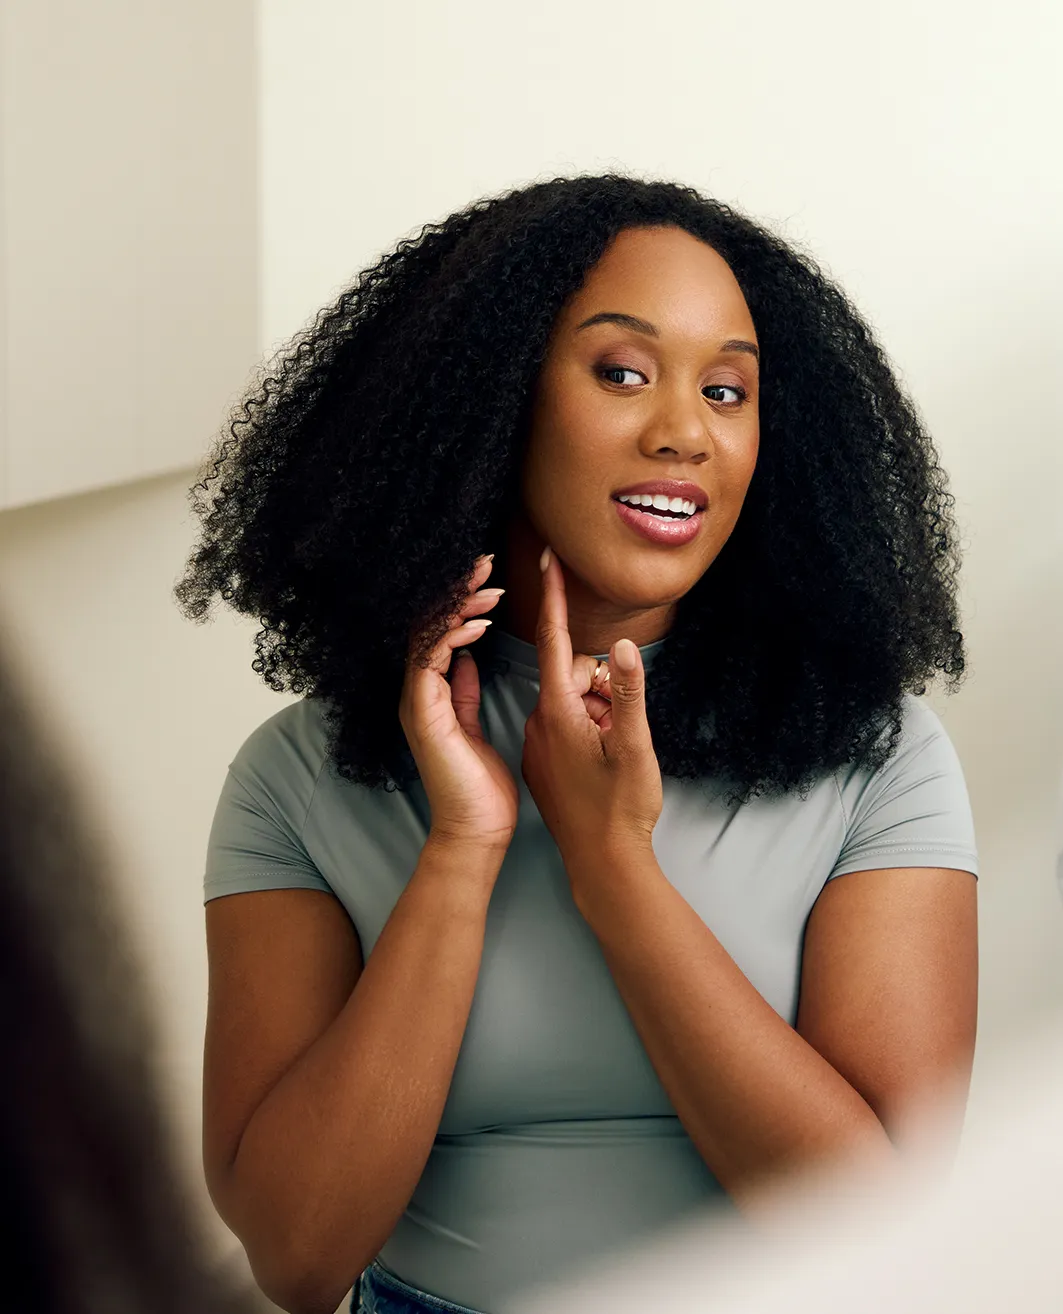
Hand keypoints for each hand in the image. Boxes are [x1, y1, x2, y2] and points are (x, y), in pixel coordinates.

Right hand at [399, 554, 518, 851]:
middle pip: (427, 624)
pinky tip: (480, 624)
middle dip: (456, 590)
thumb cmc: (481, 786)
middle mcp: (417, 692)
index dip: (459, 601)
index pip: (438, 631)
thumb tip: (464, 658)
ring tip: (488, 585)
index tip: (488, 578)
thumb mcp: (474, 725)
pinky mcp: (422, 713)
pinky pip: (430, 660)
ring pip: (426, 635)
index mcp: (430, 692)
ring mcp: (416, 701)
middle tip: (485, 562)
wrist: (476, 831)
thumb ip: (462, 691)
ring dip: (457, 605)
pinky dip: (453, 637)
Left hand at [521, 545, 662, 877]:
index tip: (546, 557)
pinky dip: (591, 730)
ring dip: (601, 712)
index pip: (552, 640)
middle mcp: (539, 722)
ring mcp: (539, 744)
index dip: (552, 596)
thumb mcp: (634, 746)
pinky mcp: (544, 763)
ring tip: (616, 751)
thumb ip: (629, 693)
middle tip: (622, 726)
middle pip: (574, 675)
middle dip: (603, 685)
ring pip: (574, 702)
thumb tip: (625, 647)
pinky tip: (605, 762)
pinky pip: (568, 726)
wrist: (603, 865)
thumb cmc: (621, 808)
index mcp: (558, 711)